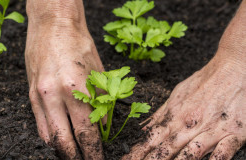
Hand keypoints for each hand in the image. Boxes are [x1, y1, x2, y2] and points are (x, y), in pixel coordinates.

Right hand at [25, 1, 103, 158]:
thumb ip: (102, 102)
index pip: (87, 132)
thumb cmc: (80, 44)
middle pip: (66, 140)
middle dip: (77, 156)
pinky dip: (50, 137)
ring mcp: (39, 96)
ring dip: (63, 150)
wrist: (53, 24)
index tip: (98, 159)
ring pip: (50, 137)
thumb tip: (103, 127)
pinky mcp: (31, 93)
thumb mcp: (99, 72)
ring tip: (73, 155)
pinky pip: (39, 124)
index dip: (94, 150)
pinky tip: (58, 142)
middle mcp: (54, 96)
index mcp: (76, 89)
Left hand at [122, 1, 245, 159]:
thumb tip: (144, 128)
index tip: (125, 159)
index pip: (152, 138)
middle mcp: (191, 124)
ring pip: (191, 153)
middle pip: (166, 149)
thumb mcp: (177, 94)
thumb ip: (161, 114)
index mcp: (177, 115)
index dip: (138, 151)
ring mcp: (212, 129)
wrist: (234, 68)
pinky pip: (223, 152)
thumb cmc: (204, 81)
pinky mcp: (234, 133)